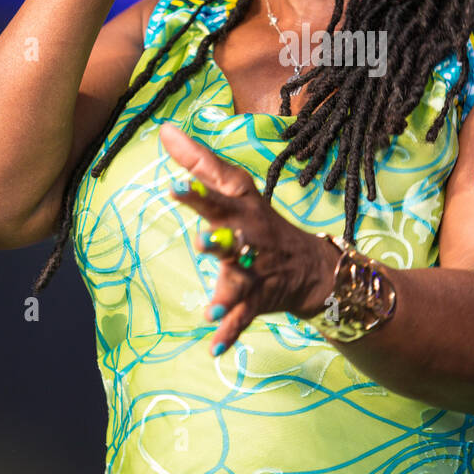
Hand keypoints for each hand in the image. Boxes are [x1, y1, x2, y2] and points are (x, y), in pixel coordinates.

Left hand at [160, 123, 340, 355]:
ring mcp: (255, 270)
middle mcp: (249, 237)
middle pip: (233, 237)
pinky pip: (243, 317)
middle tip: (202, 243)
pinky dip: (230, 332)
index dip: (200, 191)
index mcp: (241, 207)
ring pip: (240, 282)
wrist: (310, 266)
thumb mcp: (234, 187)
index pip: (221, 194)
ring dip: (227, 294)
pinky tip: (214, 345)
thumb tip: (164, 128)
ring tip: (212, 307)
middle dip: (219, 241)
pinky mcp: (258, 299)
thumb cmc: (258, 220)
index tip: (176, 187)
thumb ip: (198, 160)